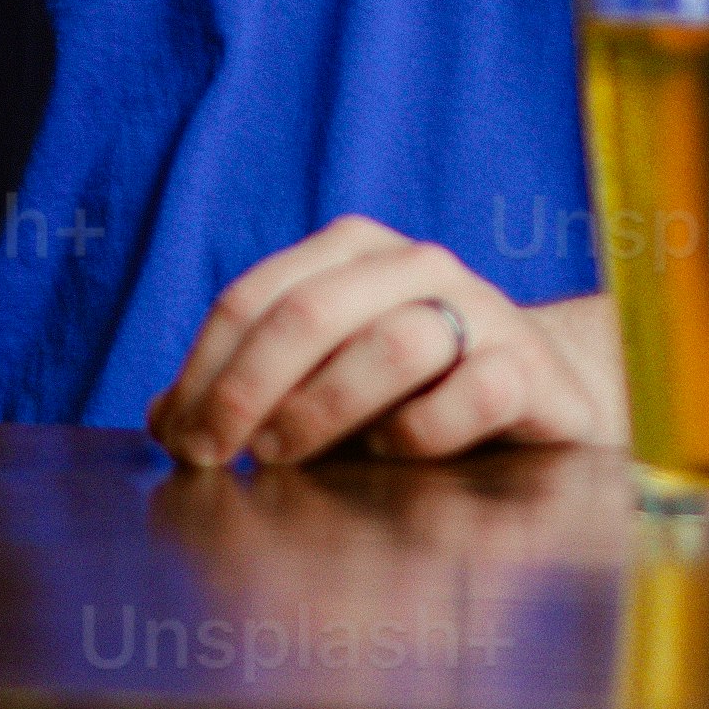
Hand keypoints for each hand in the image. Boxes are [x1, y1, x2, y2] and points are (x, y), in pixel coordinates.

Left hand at [151, 220, 607, 471]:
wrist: (543, 394)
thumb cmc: (409, 391)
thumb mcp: (318, 380)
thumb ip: (246, 392)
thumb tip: (165, 421)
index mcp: (350, 252)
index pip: (253, 298)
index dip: (203, 372)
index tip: (180, 440)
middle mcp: (415, 265)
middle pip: (310, 312)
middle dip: (247, 390)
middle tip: (218, 454)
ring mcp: (481, 312)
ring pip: (392, 343)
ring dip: (324, 408)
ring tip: (290, 457)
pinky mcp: (531, 370)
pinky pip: (472, 394)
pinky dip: (420, 431)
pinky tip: (392, 454)